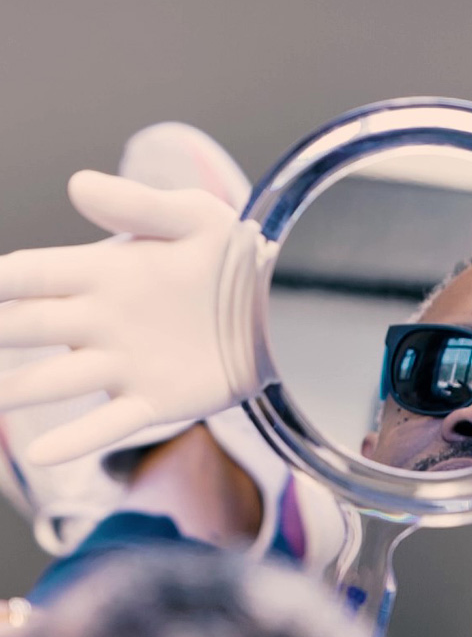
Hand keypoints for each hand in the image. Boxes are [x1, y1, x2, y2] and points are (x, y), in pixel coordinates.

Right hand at [0, 170, 267, 465]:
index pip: (33, 275)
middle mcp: (101, 321)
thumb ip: (138, 204)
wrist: (280, 305)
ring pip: (54, 382)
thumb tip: (77, 182)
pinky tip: (40, 455)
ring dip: (13, 392)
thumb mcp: (194, 218)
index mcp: (102, 273)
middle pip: (28, 329)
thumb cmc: (232, 253)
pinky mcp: (154, 401)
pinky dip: (76, 440)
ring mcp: (124, 364)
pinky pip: (108, 424)